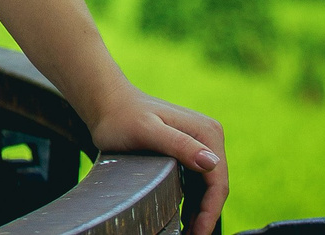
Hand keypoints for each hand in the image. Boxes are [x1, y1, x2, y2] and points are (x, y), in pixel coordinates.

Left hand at [87, 92, 226, 234]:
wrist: (105, 103)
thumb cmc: (121, 116)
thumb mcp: (147, 131)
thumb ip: (178, 144)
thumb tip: (212, 163)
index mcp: (206, 132)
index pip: (218, 181)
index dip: (211, 212)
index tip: (198, 233)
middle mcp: (208, 136)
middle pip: (215, 186)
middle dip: (207, 215)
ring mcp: (198, 143)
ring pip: (207, 188)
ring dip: (201, 212)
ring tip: (189, 233)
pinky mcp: (187, 151)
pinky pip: (196, 182)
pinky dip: (193, 202)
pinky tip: (184, 218)